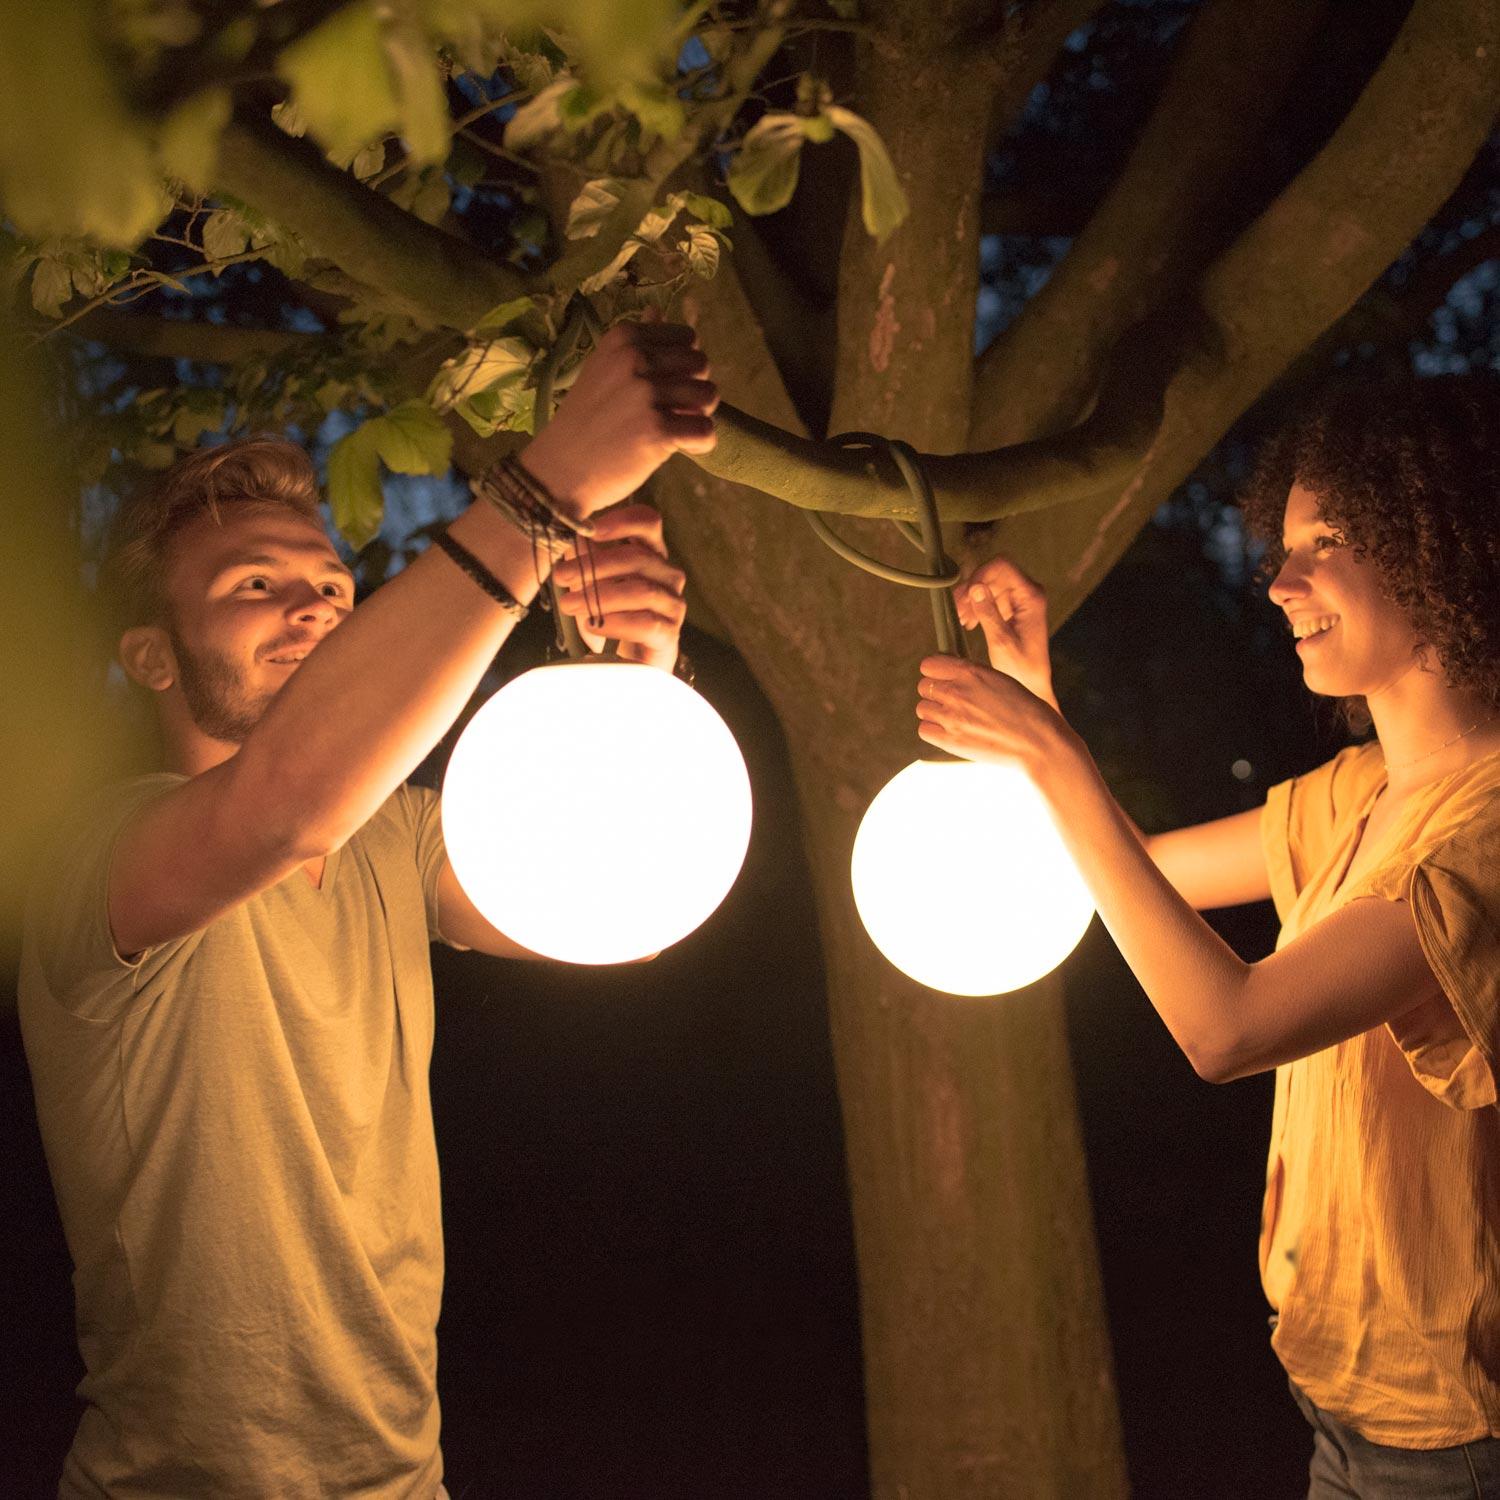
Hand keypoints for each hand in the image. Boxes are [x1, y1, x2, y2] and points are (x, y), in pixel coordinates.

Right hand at [517, 319, 716, 516]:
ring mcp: (645, 395)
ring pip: (709, 395)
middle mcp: (635, 360)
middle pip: (701, 364)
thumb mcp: (604, 369)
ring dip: (700, 415)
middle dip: (696, 389)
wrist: (560, 469)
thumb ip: (636, 344)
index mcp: (624, 339)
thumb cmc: (585, 421)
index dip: (686, 364)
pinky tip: (680, 448)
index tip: (667, 386)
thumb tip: (658, 310)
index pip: (687, 338)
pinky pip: (706, 430)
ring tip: (677, 429)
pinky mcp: (657, 431)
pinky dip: (700, 443)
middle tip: (674, 411)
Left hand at [552, 503, 685, 671]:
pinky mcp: (669, 634)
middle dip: (595, 565)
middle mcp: (667, 575)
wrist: (630, 662)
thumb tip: (568, 539)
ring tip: (569, 604)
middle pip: (638, 557)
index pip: (648, 523)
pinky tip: (593, 626)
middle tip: (562, 574)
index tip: (590, 530)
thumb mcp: (593, 584)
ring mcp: (672, 604)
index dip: (622, 520)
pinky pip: (646, 624)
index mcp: (650, 554)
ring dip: (599, 596)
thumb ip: (585, 560)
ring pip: (641, 591)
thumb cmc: (610, 615)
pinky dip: (615, 623)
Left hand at [916, 654, 1075, 776]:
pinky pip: (924, 730)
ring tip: (954, 718)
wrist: (1038, 742)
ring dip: (934, 712)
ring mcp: (952, 717)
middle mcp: (957, 692)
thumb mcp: (1000, 680)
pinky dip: (933, 730)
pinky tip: (950, 732)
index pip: (929, 665)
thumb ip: (973, 676)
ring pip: (922, 708)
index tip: (944, 679)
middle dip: (935, 692)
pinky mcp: (951, 741)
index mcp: (971, 672)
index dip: (935, 672)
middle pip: (924, 686)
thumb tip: (950, 675)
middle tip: (952, 702)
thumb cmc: (1025, 710)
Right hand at [954, 555, 1055, 707]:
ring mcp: (1021, 600)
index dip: (979, 574)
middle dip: (973, 588)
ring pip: (990, 584)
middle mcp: (1028, 593)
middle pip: (993, 573)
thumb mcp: (1001, 641)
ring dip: (972, 598)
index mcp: (1031, 596)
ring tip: (961, 619)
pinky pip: (991, 597)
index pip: (1002, 566)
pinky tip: (968, 622)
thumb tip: (975, 587)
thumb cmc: (1021, 668)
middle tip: (957, 610)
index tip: (965, 596)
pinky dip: (977, 606)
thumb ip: (988, 612)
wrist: (1032, 684)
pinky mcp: (1014, 609)